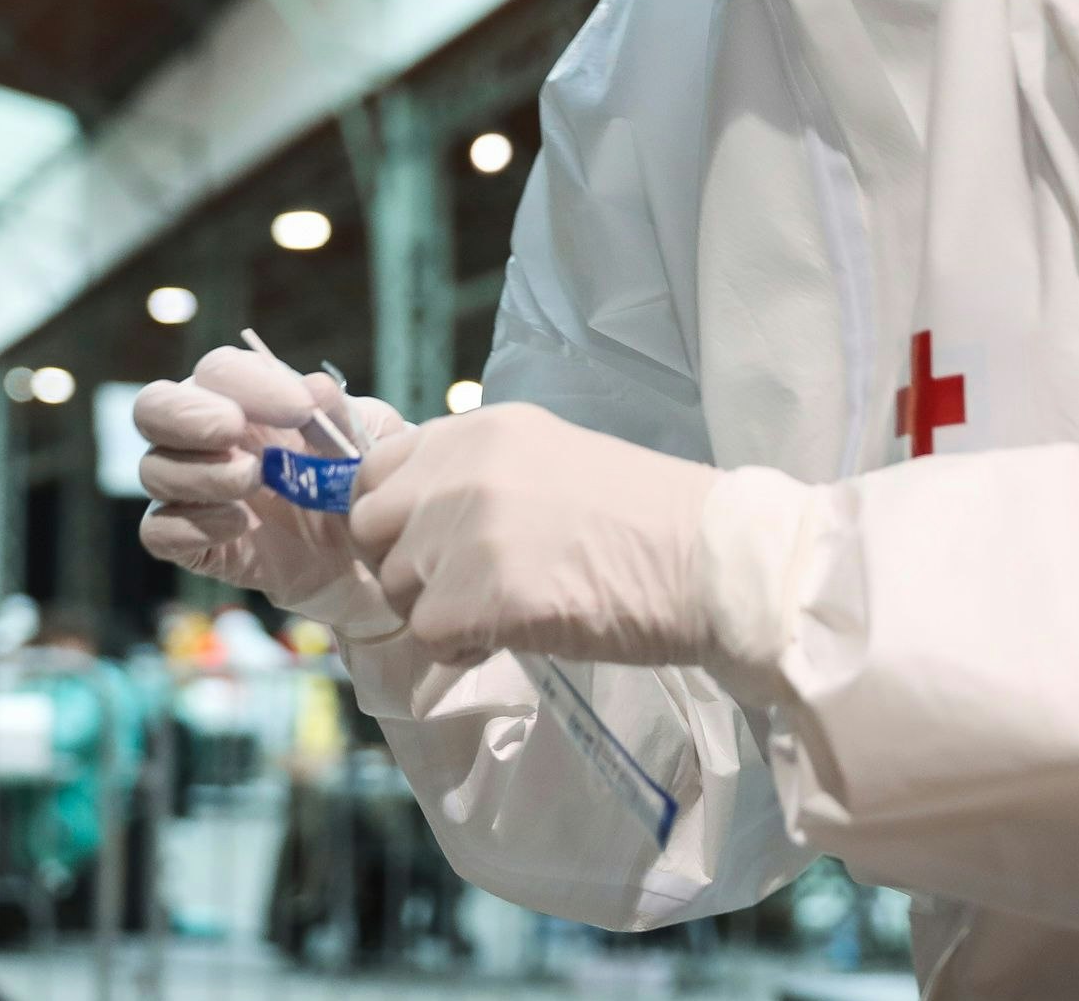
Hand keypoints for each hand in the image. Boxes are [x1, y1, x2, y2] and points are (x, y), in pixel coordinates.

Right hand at [137, 346, 410, 638]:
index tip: (299, 410)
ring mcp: (195, 492)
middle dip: (186, 414)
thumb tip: (314, 384)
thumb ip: (343, 413)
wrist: (367, 560)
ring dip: (201, 473)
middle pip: (153, 407)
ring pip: (153, 469)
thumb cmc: (359, 483)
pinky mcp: (196, 543)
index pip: (218, 371)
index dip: (248, 383)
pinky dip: (190, 526)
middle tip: (233, 430)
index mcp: (244, 399)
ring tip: (254, 483)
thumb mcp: (370, 441)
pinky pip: (158, 531)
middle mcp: (206, 439)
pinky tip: (239, 526)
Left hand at [348, 403, 720, 665]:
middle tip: (453, 587)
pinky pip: (428, 634)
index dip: (389, 513)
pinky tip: (509, 635)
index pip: (375, 469)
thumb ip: (477, 474)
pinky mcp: (478, 596)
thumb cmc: (643, 516)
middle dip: (400, 563)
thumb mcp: (548, 458)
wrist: (709, 559)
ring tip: (498, 611)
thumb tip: (421, 514)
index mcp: (476, 431)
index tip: (418, 542)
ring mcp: (464, 533)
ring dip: (435, 609)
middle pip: (369, 527)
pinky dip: (460, 647)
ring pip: (397, 586)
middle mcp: (458, 472)